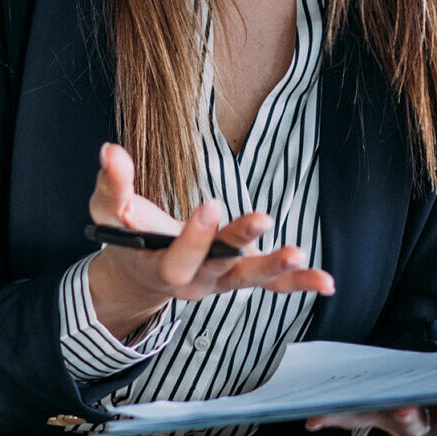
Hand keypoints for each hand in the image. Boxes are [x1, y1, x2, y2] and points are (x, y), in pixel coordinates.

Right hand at [86, 142, 333, 337]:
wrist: (139, 276)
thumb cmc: (125, 237)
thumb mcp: (109, 211)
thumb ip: (111, 184)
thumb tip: (109, 151)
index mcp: (161, 267)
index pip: (179, 257)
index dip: (195, 235)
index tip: (211, 204)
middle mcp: (195, 281)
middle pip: (220, 266)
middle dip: (240, 242)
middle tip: (262, 219)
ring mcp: (221, 282)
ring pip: (251, 279)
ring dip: (277, 268)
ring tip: (300, 255)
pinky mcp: (240, 276)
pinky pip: (273, 284)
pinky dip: (298, 283)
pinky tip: (327, 282)